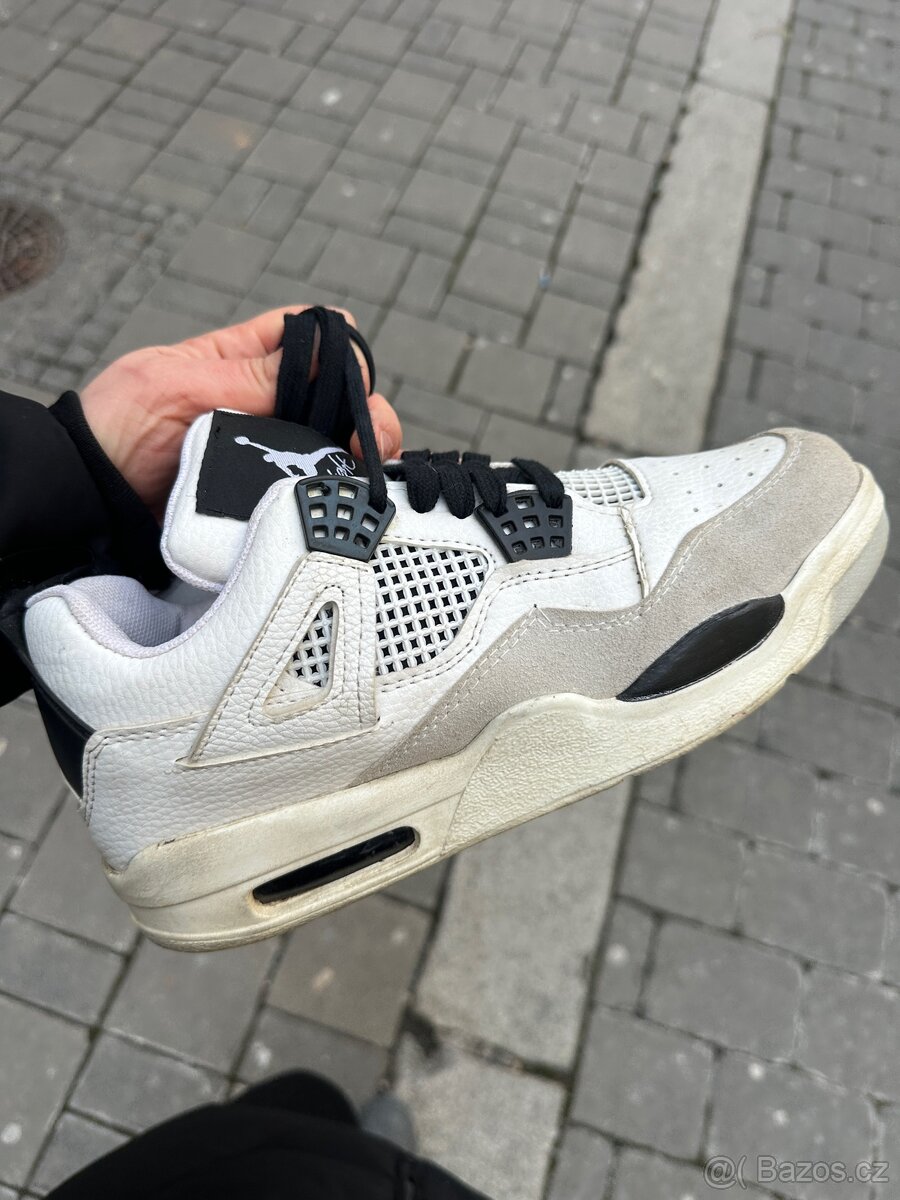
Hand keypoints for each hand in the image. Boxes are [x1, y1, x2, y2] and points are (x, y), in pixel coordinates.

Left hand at [80, 305, 401, 516]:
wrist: (91, 503)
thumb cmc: (118, 430)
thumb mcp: (181, 384)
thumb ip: (253, 372)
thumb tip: (328, 344)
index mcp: (242, 360)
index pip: (312, 336)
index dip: (342, 351)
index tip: (352, 379)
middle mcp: (265, 403)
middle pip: (340, 397)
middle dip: (367, 413)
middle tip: (370, 440)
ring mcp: (269, 450)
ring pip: (337, 444)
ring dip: (358, 455)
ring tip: (363, 472)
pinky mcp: (267, 493)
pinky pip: (313, 488)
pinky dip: (337, 490)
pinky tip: (346, 496)